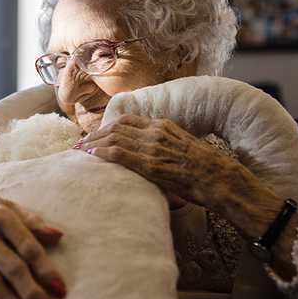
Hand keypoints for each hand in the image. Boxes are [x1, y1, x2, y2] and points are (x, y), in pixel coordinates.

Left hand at [79, 114, 244, 212]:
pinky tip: (90, 157)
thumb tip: (152, 156)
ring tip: (79, 152)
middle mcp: (155, 132)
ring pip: (113, 138)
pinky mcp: (150, 163)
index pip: (127, 120)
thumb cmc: (205, 169)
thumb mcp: (183, 148)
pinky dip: (100, 153)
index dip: (107, 127)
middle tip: (80, 144)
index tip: (95, 135)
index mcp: (163, 126)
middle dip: (95, 135)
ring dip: (92, 144)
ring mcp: (152, 146)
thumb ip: (165, 146)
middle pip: (115, 127)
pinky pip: (118, 153)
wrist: (218, 177)